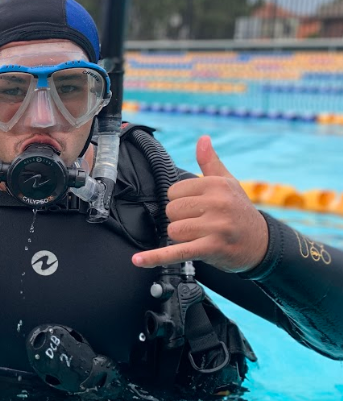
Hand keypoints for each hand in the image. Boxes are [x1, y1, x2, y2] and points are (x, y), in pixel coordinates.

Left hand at [132, 135, 267, 272]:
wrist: (262, 243)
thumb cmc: (240, 211)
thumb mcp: (228, 183)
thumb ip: (211, 162)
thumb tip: (202, 139)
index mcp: (216, 185)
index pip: (173, 192)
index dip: (181, 202)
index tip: (198, 208)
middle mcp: (218, 203)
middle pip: (171, 211)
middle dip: (181, 219)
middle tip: (201, 223)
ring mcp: (216, 226)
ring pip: (174, 230)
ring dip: (182, 236)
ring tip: (201, 236)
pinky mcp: (212, 248)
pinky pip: (177, 252)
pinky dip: (156, 257)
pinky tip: (138, 260)